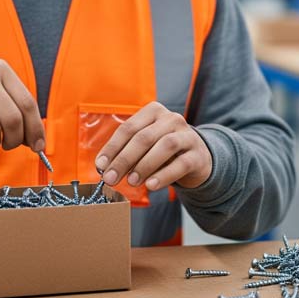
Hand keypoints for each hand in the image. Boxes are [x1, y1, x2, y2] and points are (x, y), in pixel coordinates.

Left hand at [94, 102, 212, 191]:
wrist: (196, 159)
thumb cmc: (162, 151)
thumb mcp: (144, 147)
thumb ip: (127, 152)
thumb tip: (104, 168)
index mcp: (154, 111)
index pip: (128, 128)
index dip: (112, 147)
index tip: (100, 166)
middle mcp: (171, 119)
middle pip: (144, 137)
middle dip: (124, 159)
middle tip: (111, 178)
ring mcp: (187, 135)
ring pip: (165, 146)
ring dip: (144, 165)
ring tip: (131, 182)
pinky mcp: (198, 154)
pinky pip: (181, 164)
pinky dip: (164, 175)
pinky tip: (151, 186)